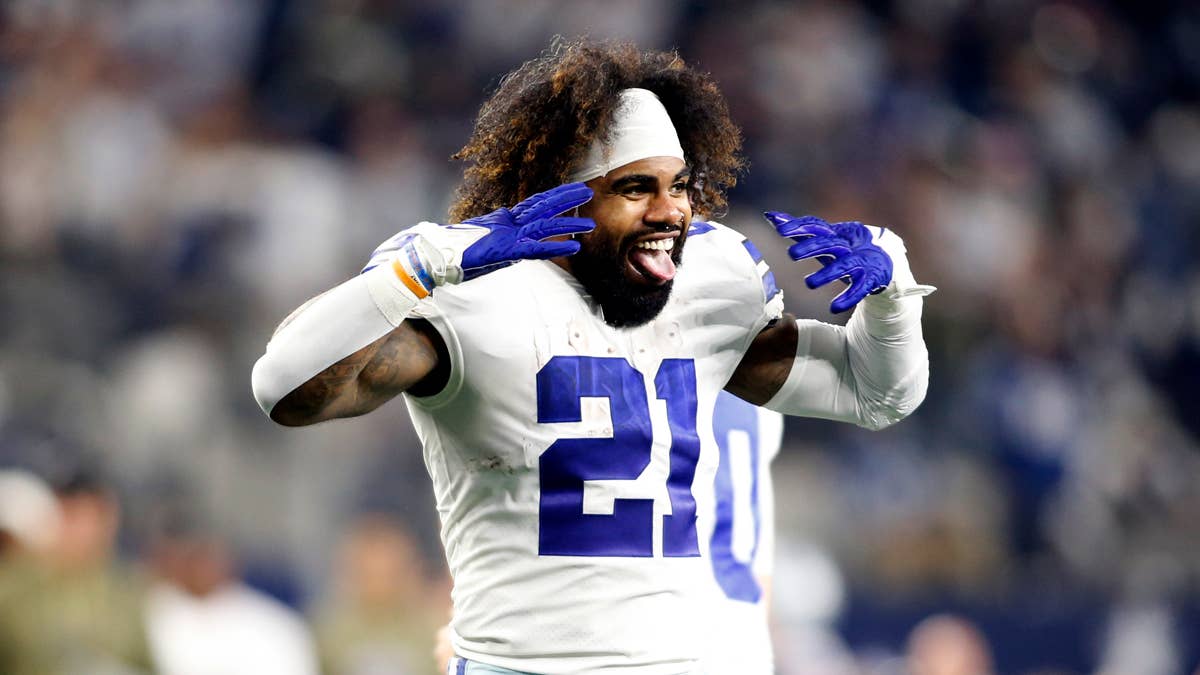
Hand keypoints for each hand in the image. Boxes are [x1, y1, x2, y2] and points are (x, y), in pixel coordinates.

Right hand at [364, 183, 593, 286]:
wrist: (429, 260)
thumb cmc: (449, 254)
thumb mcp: (480, 246)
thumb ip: (496, 244)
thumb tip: (509, 250)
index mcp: (502, 220)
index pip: (532, 204)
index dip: (552, 197)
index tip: (571, 191)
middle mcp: (506, 223)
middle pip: (542, 206)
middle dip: (565, 198)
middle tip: (587, 189)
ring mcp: (506, 235)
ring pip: (544, 224)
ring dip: (569, 222)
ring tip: (591, 224)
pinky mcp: (504, 250)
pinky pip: (536, 247)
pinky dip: (556, 246)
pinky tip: (574, 246)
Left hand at [764, 211, 892, 313]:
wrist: (885, 259)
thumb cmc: (846, 248)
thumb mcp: (823, 238)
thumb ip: (799, 229)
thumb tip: (770, 216)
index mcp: (834, 234)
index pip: (816, 225)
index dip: (799, 226)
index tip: (779, 229)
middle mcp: (847, 245)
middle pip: (829, 243)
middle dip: (811, 247)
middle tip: (792, 254)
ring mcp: (860, 261)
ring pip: (844, 266)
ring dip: (827, 274)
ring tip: (809, 283)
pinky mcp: (871, 278)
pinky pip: (860, 288)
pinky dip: (849, 297)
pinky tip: (834, 307)